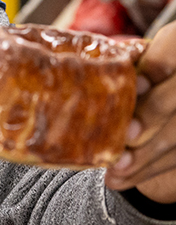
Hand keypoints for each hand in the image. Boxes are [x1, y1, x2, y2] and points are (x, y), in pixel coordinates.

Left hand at [105, 21, 175, 202]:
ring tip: (117, 168)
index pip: (172, 53)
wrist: (154, 93)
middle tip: (128, 135)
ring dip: (147, 155)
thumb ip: (109, 68)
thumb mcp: (121, 63)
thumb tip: (60, 73)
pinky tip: (122, 179)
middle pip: (175, 98)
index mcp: (172, 46)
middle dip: (153, 117)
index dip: (158, 68)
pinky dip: (147, 170)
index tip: (138, 84)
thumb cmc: (124, 75)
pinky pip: (174, 159)